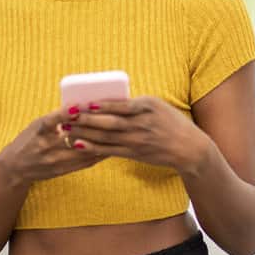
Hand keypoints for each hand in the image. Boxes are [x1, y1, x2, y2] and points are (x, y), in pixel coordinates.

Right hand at [0, 105, 105, 186]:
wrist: (15, 168)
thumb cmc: (28, 140)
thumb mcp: (36, 125)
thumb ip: (56, 117)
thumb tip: (80, 105)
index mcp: (38, 131)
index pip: (51, 120)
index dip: (64, 113)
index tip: (78, 106)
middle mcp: (45, 146)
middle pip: (72, 136)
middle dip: (92, 128)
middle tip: (111, 118)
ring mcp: (53, 160)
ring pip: (82, 151)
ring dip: (100, 142)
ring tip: (115, 133)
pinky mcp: (61, 171)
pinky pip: (83, 163)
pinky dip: (97, 155)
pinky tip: (110, 148)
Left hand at [63, 96, 210, 173]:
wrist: (189, 147)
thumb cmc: (171, 123)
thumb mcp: (157, 106)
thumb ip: (135, 105)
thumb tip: (109, 102)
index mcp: (148, 106)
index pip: (119, 105)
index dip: (99, 104)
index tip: (82, 102)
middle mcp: (142, 123)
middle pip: (108, 121)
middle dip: (85, 119)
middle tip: (66, 115)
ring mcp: (138, 140)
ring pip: (106, 136)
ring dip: (84, 133)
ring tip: (66, 129)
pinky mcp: (135, 153)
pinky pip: (110, 150)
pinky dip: (93, 147)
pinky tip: (79, 144)